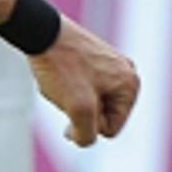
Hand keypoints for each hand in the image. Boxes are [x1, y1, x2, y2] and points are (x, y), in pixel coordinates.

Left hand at [31, 16, 138, 146]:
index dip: (87, 125)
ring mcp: (109, 66)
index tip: (73, 105)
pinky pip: (78, 89)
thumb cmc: (62, 68)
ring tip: (60, 81)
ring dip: (69, 101)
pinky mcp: (91, 60)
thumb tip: (84, 138)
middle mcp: (126, 74)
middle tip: (65, 91)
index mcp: (130, 85)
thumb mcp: (78, 108)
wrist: (41, 32)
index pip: (111, 129)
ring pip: (87, 103)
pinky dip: (64, 88)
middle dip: (78, 112)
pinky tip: (56, 75)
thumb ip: (86, 134)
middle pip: (100, 116)